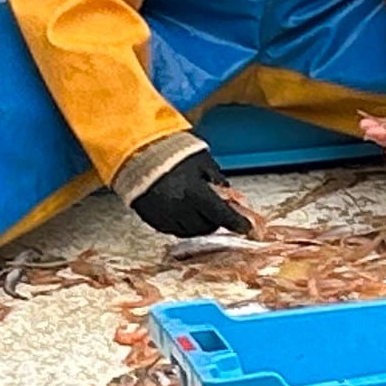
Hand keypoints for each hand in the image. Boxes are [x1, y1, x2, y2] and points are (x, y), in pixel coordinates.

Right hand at [125, 148, 254, 238]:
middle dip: (216, 220)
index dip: (237, 223)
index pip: (222, 215)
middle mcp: (179, 208)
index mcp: (194, 192)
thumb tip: (229, 195)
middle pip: (207, 226)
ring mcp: (165, 216)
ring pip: (190, 232)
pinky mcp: (153, 219)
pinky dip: (182, 225)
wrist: (138, 153)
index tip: (246, 228)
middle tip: (218, 212)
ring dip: (200, 224)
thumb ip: (217, 179)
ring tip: (199, 210)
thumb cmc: (171, 153)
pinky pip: (173, 230)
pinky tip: (183, 212)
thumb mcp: (202, 161)